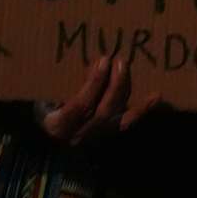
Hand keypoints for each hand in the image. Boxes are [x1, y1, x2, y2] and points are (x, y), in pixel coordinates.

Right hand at [41, 53, 160, 144]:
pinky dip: (142, 110)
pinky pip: (126, 123)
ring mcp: (95, 136)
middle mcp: (79, 135)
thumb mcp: (42, 96)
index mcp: (59, 124)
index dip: (94, 82)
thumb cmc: (41, 108)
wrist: (43, 137)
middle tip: (120, 61)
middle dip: (114, 84)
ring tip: (126, 67)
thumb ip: (57, 84)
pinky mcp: (107, 134)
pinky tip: (155, 97)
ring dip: (124, 90)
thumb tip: (82, 64)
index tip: (103, 60)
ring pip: (116, 116)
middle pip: (102, 110)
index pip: (81, 105)